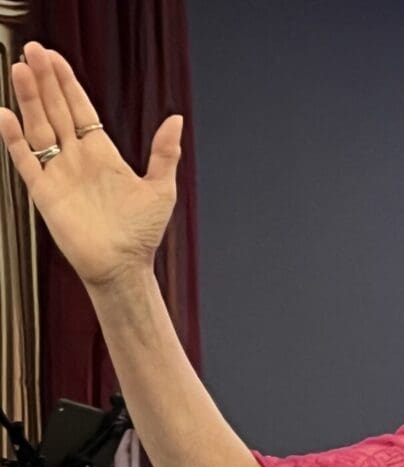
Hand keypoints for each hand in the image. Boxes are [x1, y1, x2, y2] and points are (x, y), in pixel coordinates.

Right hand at [0, 41, 182, 287]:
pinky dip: (14, 139)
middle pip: (55, 110)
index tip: (55, 59)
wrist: (124, 269)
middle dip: (44, 80)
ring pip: (39, 127)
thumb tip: (176, 120)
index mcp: (102, 154)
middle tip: (33, 50)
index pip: (79, 109)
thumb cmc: (142, 235)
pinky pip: (25, 161)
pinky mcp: (45, 193)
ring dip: (29, 99)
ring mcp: (59, 174)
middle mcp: (77, 159)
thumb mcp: (160, 190)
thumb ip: (164, 154)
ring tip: (20, 69)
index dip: (67, 83)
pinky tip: (6, 116)